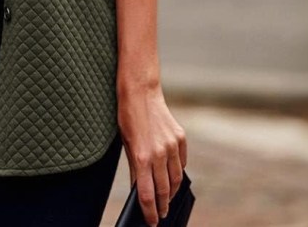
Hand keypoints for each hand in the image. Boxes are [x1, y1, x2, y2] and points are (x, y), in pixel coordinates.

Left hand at [117, 82, 187, 226]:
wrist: (140, 92)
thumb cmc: (127, 118)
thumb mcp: (126, 145)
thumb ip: (135, 168)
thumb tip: (140, 189)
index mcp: (142, 157)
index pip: (147, 194)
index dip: (149, 211)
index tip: (152, 222)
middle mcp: (159, 153)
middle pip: (164, 190)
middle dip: (162, 206)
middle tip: (161, 215)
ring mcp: (172, 145)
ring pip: (176, 178)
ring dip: (172, 192)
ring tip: (167, 200)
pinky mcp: (181, 138)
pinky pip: (181, 162)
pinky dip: (177, 172)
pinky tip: (172, 177)